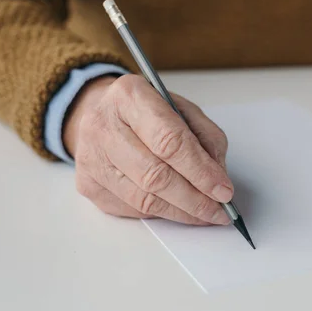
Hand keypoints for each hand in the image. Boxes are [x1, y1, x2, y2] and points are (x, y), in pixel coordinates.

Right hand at [63, 74, 232, 224]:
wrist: (102, 114)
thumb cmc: (146, 112)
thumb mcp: (183, 110)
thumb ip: (206, 139)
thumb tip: (218, 179)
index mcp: (130, 96)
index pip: (169, 141)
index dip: (200, 170)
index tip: (223, 190)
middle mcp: (102, 125)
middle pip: (155, 175)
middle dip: (195, 199)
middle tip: (219, 210)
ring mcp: (90, 157)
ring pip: (143, 198)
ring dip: (181, 212)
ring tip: (205, 214)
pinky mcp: (87, 183)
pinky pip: (132, 208)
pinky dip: (162, 213)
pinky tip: (178, 209)